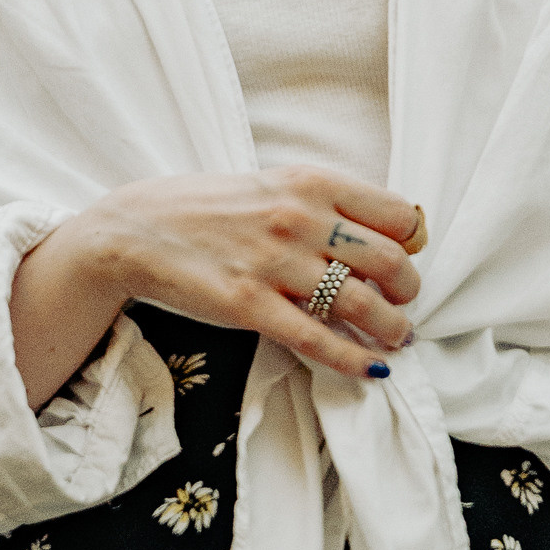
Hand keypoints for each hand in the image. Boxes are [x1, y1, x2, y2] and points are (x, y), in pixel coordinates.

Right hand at [12, 168, 422, 405]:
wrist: (137, 230)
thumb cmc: (210, 209)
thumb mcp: (273, 186)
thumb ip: (324, 206)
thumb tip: (383, 239)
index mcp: (311, 182)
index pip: (398, 214)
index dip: (412, 243)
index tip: (405, 260)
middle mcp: (300, 217)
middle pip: (391, 261)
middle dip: (408, 291)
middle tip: (402, 305)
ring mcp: (275, 263)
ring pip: (364, 304)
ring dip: (393, 328)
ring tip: (396, 338)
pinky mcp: (249, 305)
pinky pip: (319, 340)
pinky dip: (354, 359)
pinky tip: (372, 368)